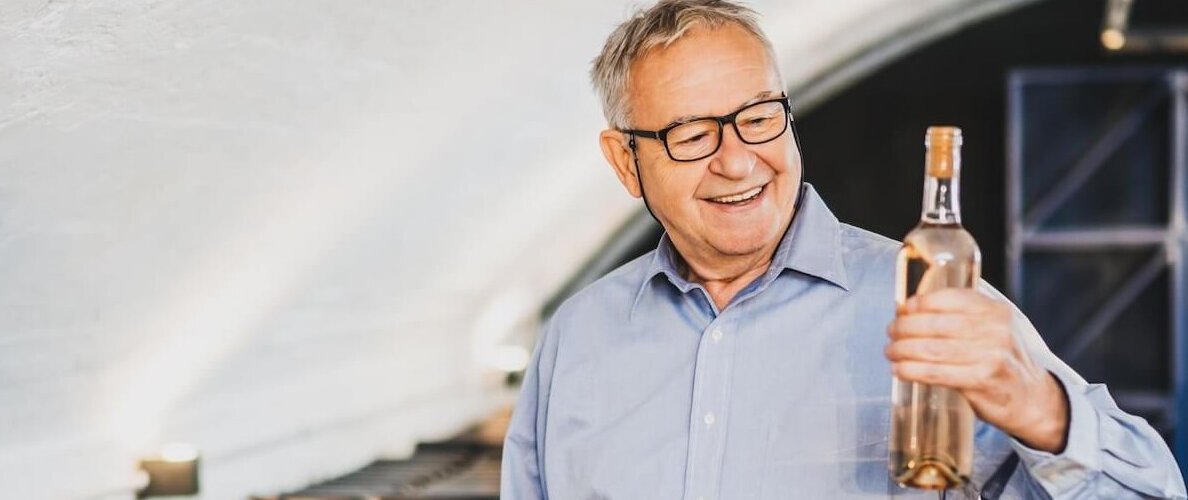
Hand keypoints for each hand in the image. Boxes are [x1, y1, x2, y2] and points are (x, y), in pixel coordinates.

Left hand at [885, 288, 1069, 452]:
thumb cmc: (1001, 360)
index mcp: (996, 310)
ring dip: (904, 350)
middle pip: (937, 324)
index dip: (921, 302)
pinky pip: (938, 373)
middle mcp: (996, 330)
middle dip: (906, 327)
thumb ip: (963, 315)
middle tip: (891, 332)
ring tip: (891, 352)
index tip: (903, 309)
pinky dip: (913, 370)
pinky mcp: (983, 380)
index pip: (952, 298)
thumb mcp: (993, 328)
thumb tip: (912, 308)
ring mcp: (992, 356)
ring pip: (934, 349)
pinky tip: (900, 369)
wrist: (1031, 398)